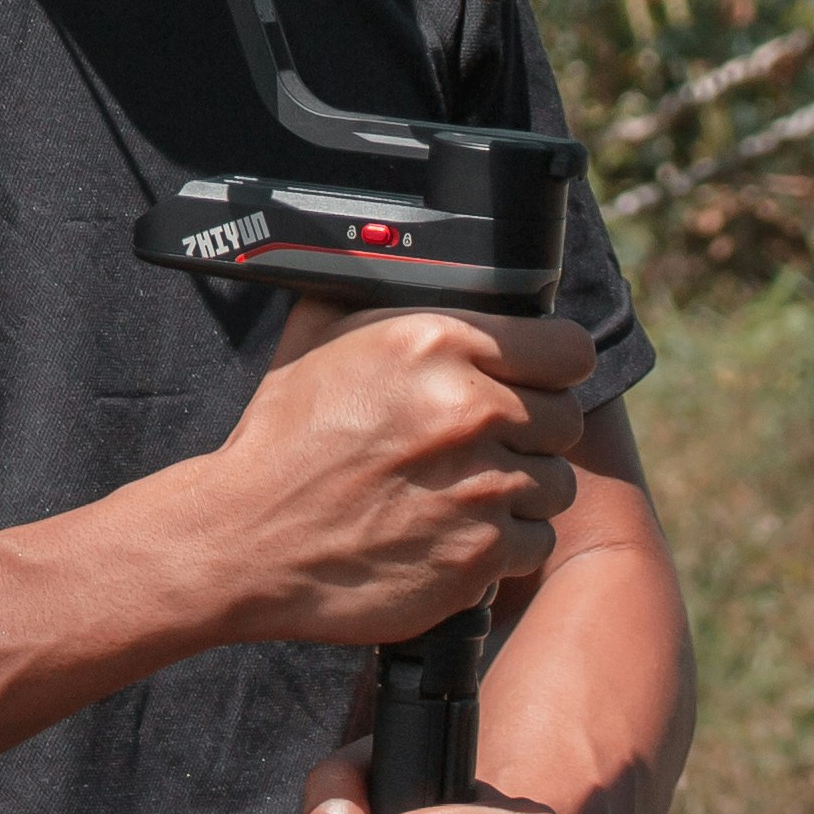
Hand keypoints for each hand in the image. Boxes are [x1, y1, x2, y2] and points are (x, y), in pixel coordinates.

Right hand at [192, 302, 590, 644]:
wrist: (246, 538)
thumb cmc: (281, 440)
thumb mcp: (318, 337)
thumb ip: (375, 293)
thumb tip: (396, 259)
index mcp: (439, 343)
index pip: (567, 349)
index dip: (553, 366)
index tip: (538, 380)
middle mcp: (471, 410)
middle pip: (565, 418)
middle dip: (530, 430)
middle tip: (481, 444)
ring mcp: (481, 486)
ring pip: (556, 484)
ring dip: (520, 489)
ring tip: (463, 491)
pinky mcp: (479, 554)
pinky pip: (535, 542)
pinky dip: (504, 544)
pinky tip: (455, 532)